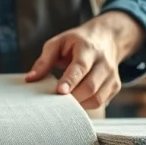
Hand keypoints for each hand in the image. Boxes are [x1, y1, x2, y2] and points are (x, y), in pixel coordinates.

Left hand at [25, 11, 145, 109]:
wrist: (107, 38)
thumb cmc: (77, 42)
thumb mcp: (58, 43)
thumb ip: (44, 60)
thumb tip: (30, 79)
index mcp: (88, 49)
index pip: (80, 67)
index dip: (70, 80)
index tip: (60, 91)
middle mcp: (104, 63)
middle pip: (90, 86)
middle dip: (72, 98)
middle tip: (54, 102)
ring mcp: (112, 76)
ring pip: (97, 98)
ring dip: (78, 105)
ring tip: (63, 104)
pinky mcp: (115, 86)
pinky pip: (100, 102)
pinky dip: (86, 106)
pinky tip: (75, 101)